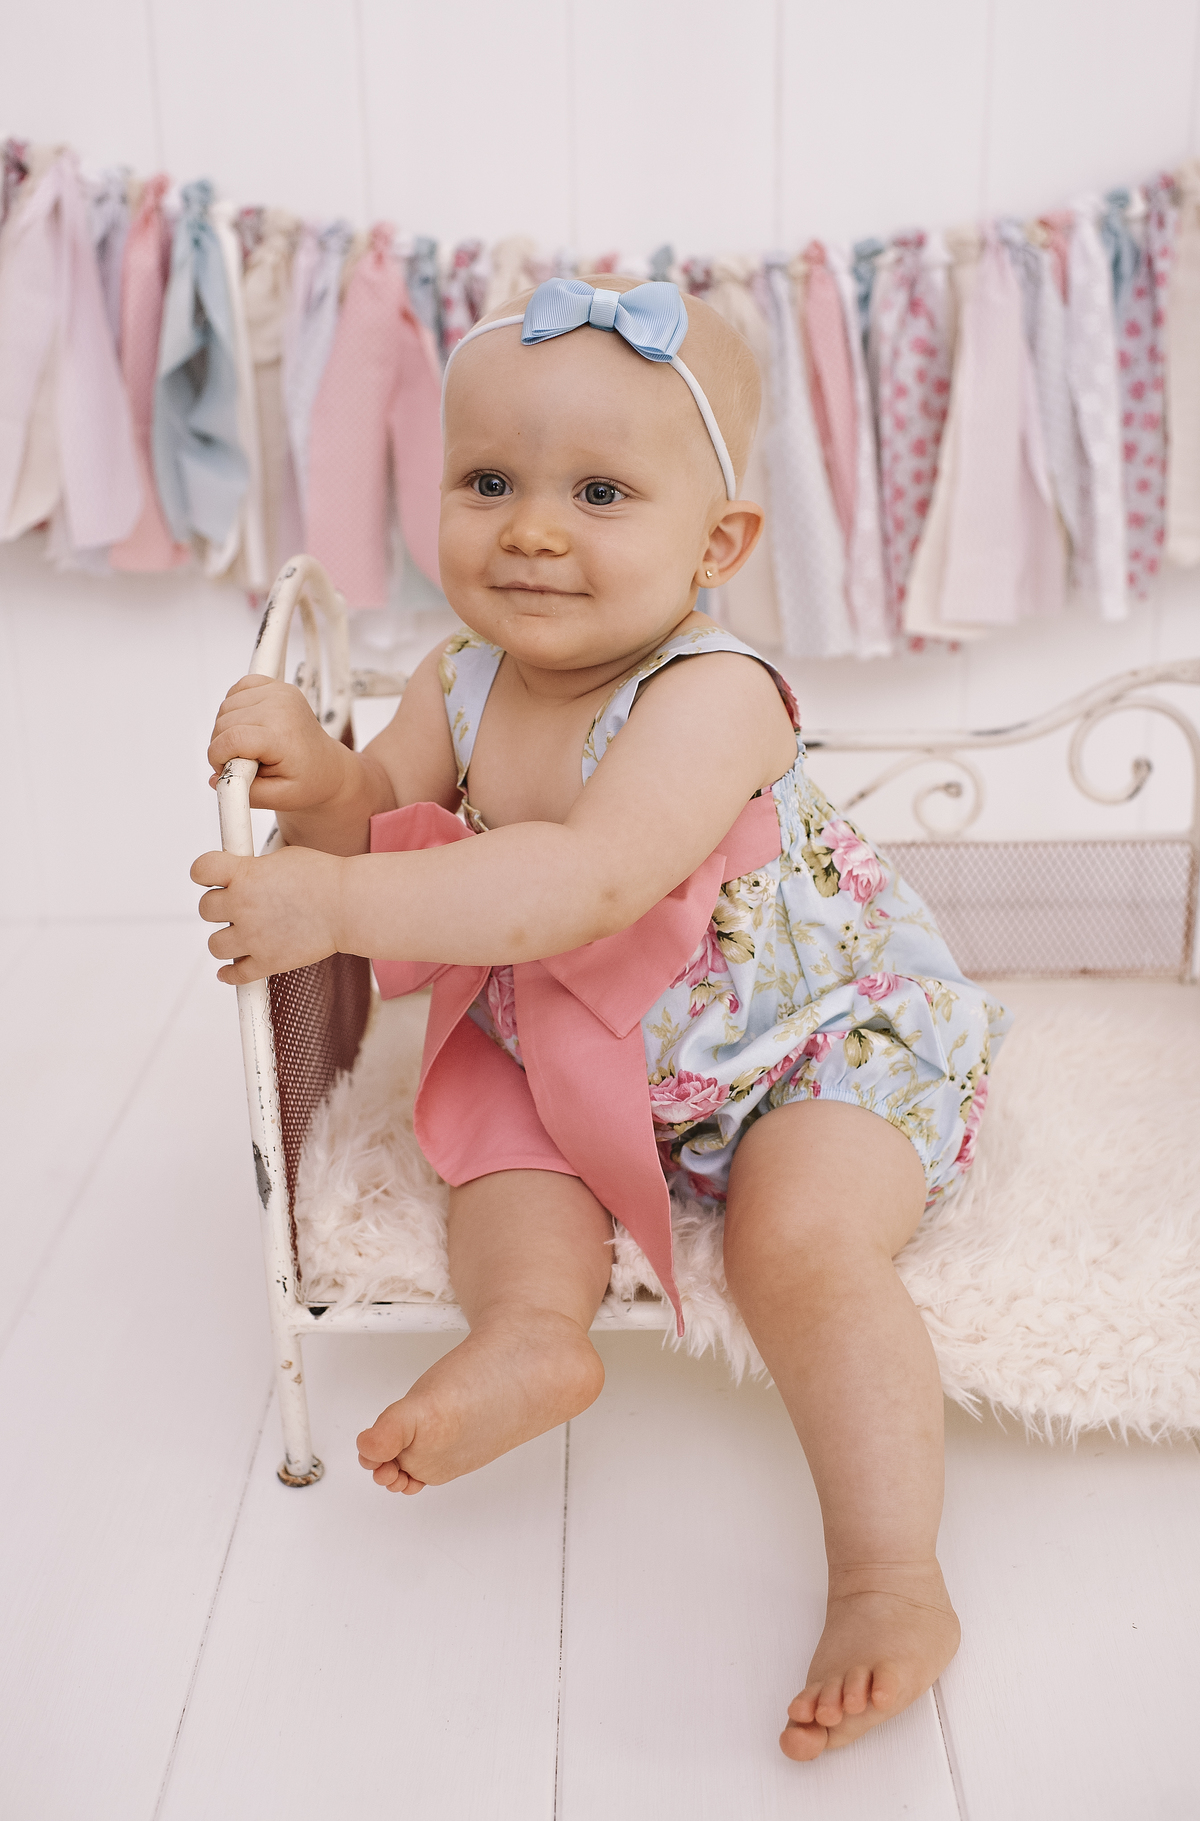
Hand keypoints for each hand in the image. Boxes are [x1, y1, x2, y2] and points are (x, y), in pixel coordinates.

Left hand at [192, 845, 345, 983]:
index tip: (212, 878)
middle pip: (205, 909)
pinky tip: (231, 969)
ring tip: (240, 934)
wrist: (350, 906)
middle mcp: (243, 905)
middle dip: (219, 906)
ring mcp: (254, 936)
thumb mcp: (284, 857)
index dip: (204, 873)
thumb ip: (255, 867)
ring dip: (224, 939)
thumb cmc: (325, 877)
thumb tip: (242, 874)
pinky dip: (230, 974)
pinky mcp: (268, 961)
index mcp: (245, 874)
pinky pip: (236, 974)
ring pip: (215, 945)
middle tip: (236, 906)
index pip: (201, 870)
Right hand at [207, 675, 352, 812]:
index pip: (232, 738)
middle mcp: (281, 707)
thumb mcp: (279, 799)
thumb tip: (215, 779)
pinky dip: (234, 708)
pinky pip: (237, 689)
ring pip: (226, 707)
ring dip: (227, 729)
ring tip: (247, 747)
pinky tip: (248, 725)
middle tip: (241, 763)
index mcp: (283, 735)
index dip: (218, 757)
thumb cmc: (306, 781)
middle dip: (222, 746)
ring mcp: (279, 693)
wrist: (326, 765)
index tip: (226, 770)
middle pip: (224, 722)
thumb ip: (245, 793)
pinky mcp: (275, 686)